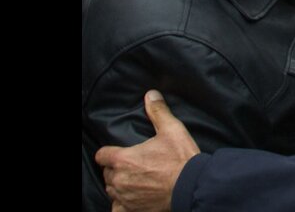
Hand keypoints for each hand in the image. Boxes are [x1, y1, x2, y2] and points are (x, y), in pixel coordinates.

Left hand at [95, 91, 199, 211]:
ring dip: (120, 185)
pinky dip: (122, 204)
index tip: (120, 152)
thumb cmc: (181, 158)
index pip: (102, 155)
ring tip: (134, 180)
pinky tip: (132, 198)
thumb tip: (150, 94)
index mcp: (123, 159)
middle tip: (134, 165)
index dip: (110, 153)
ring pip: (112, 190)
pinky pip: (117, 208)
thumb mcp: (172, 130)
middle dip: (117, 169)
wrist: (192, 186)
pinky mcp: (132, 210)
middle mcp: (119, 179)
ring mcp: (124, 197)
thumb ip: (158, 112)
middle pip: (108, 173)